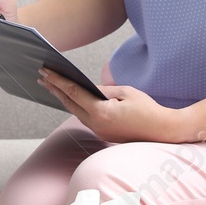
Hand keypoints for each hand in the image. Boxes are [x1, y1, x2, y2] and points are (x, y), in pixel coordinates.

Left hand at [36, 69, 188, 143]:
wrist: (164, 131)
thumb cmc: (148, 109)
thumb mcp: (125, 92)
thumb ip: (103, 90)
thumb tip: (86, 88)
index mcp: (101, 113)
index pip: (73, 93)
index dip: (57, 80)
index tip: (44, 71)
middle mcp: (96, 125)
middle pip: (69, 104)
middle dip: (54, 89)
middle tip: (41, 76)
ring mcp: (99, 131)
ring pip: (75, 112)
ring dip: (63, 98)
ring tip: (51, 85)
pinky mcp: (103, 134)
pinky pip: (85, 117)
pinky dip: (75, 106)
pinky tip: (70, 98)